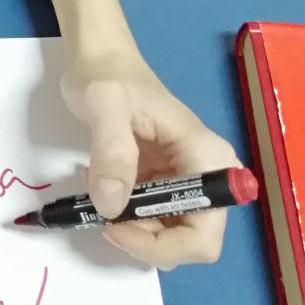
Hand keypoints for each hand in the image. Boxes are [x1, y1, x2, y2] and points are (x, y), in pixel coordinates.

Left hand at [61, 46, 242, 269]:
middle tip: (103, 209)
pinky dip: (121, 214)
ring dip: (128, 226)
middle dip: (142, 238)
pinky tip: (100, 184)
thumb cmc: (107, 74)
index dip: (162, 246)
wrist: (99, 58)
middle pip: (188, 244)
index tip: (116, 225)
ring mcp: (185, 182)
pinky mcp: (165, 184)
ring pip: (167, 237)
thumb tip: (112, 207)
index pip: (203, 236)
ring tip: (97, 186)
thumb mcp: (105, 105)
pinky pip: (149, 220)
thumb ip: (112, 153)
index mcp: (207, 158)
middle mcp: (206, 177)